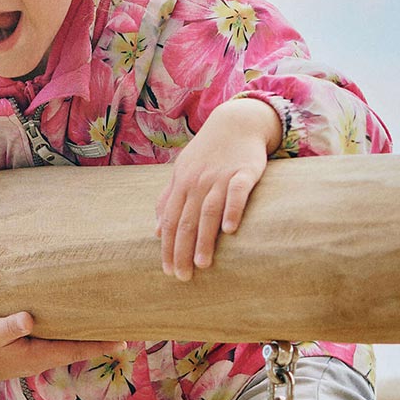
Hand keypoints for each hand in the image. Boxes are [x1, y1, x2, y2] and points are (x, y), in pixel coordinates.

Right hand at [0, 313, 117, 383]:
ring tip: (102, 331)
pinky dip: (66, 339)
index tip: (124, 341)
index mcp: (35, 356)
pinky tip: (68, 330)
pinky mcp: (20, 355)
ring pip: (64, 349)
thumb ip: (9, 326)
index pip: (75, 349)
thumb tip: (29, 319)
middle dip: (98, 342)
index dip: (99, 345)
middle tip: (123, 332)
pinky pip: (52, 346)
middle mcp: (37, 361)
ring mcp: (28, 360)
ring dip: (83, 341)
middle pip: (75, 350)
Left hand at [157, 98, 278, 280]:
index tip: (168, 271)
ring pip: (208, 211)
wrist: (236, 122)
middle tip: (182, 276)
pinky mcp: (244, 172)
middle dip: (182, 250)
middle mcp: (198, 182)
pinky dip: (233, 210)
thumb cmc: (207, 152)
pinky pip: (237, 192)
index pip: (171, 221)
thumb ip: (168, 200)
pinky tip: (231, 230)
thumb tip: (155, 231)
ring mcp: (220, 177)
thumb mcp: (182, 172)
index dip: (168, 247)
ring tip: (203, 264)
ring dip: (204, 239)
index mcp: (182, 185)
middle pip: (187, 221)